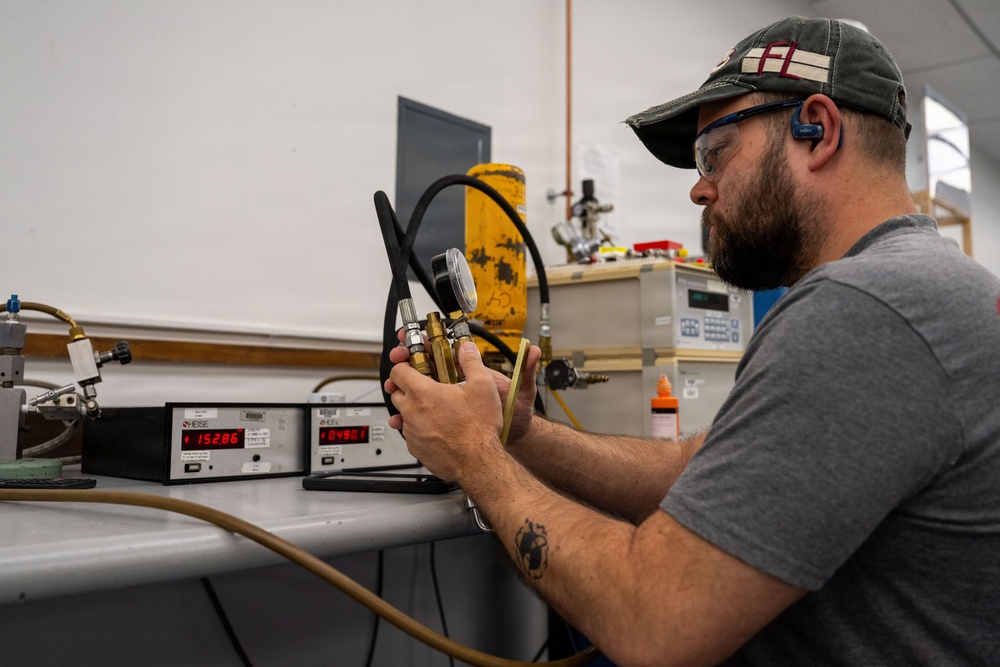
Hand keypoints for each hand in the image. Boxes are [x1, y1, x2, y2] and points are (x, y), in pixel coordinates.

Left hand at [386, 342, 506, 481]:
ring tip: (433, 408)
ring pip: (403, 415)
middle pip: (396, 393)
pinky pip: (411, 434)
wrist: (478, 462)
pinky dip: (419, 428)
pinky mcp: (416, 449)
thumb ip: (471, 362)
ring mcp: (412, 432)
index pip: (397, 371)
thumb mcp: (483, 386)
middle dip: (406, 387)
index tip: (412, 365)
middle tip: (424, 385)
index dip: (403, 365)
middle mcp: (412, 412)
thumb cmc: (478, 428)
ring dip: (413, 409)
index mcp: (423, 393)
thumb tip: (466, 348)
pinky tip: (437, 427)